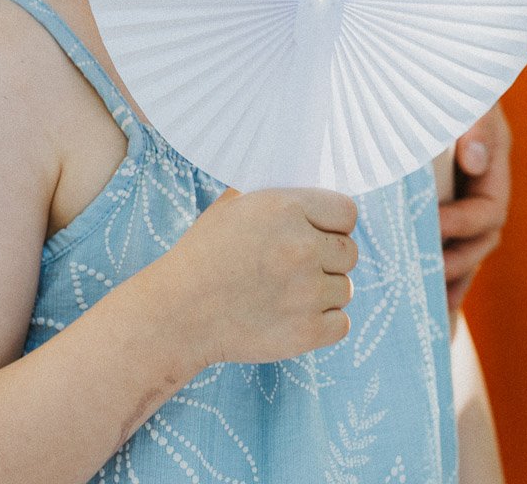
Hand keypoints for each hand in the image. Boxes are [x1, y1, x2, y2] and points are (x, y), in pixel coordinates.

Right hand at [150, 188, 357, 365]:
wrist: (176, 313)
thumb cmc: (201, 256)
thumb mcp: (230, 208)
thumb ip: (274, 198)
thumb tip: (309, 195)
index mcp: (285, 209)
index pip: (347, 212)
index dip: (335, 224)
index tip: (320, 235)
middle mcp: (301, 247)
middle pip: (350, 252)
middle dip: (329, 259)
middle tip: (297, 268)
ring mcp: (306, 292)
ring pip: (345, 289)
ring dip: (323, 293)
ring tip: (286, 295)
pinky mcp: (307, 331)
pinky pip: (341, 324)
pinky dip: (322, 324)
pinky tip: (293, 317)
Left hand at [441, 105, 508, 313]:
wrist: (423, 75)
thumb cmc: (447, 85)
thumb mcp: (468, 101)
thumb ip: (475, 126)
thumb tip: (473, 158)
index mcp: (491, 169)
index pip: (487, 209)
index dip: (463, 222)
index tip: (433, 225)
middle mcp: (481, 192)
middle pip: (480, 241)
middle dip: (456, 261)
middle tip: (424, 274)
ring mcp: (462, 204)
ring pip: (465, 253)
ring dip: (449, 280)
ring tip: (427, 306)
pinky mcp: (440, 214)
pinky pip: (447, 252)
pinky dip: (442, 280)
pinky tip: (429, 307)